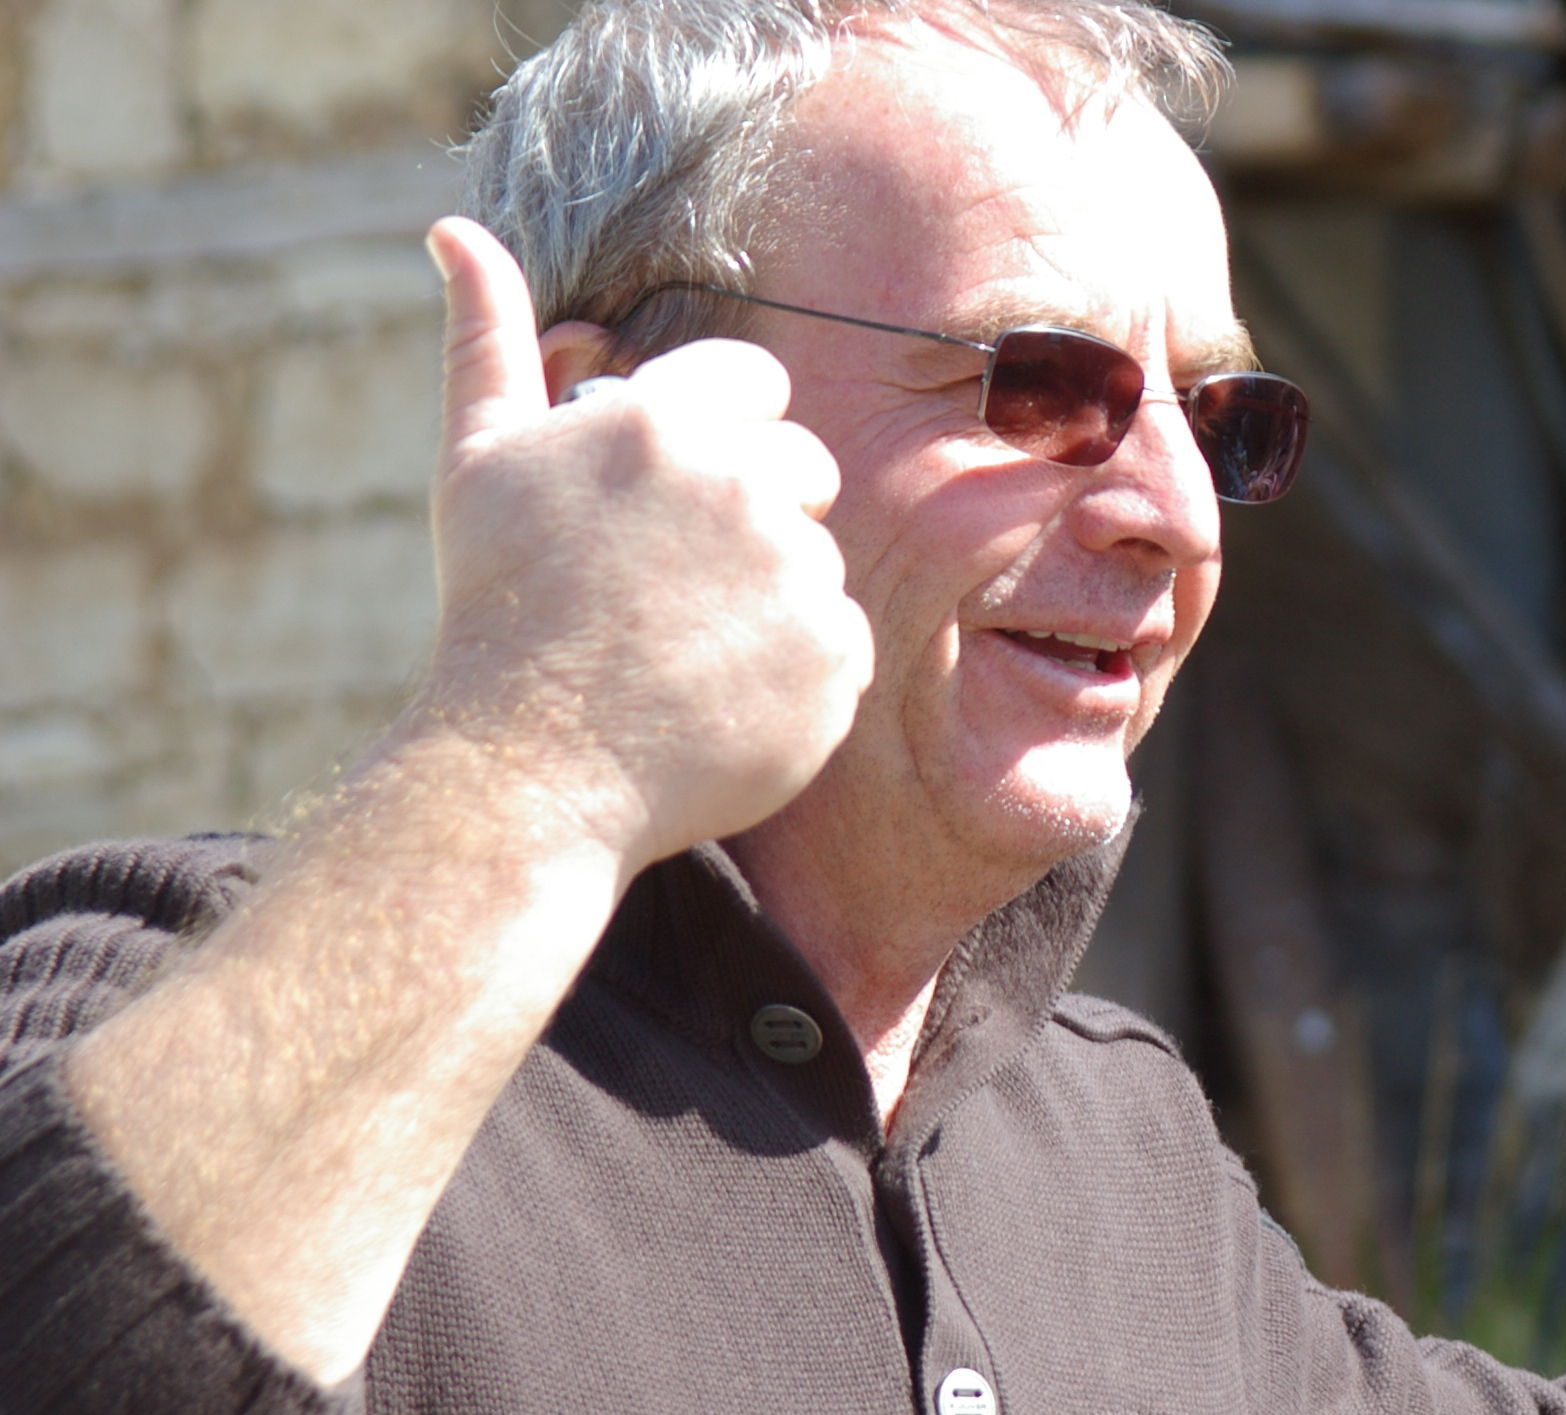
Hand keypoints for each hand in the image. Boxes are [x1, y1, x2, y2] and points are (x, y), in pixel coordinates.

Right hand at [419, 216, 872, 869]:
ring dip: (771, 597)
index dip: (723, 437)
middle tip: (675, 584)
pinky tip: (720, 695)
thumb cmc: (499, 607)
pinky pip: (843, 641)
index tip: (676, 499)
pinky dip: (796, 671)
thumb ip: (489, 340)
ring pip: (819, 559)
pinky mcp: (836, 657)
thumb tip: (455, 229)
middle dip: (757, 513)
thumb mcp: (480, 461)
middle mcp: (741, 485)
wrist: (532, 767)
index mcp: (664, 423)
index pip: (759, 384)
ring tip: (683, 647)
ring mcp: (796, 573)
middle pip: (806, 467)